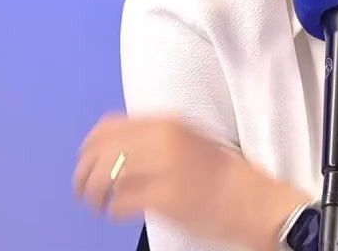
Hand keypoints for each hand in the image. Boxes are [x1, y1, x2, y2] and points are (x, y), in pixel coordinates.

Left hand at [73, 113, 308, 250]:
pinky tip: (120, 213)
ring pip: (105, 177)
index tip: (85, 162)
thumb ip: (154, 138)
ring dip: (94, 194)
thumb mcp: (189, 141)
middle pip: (100, 151)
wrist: (253, 200)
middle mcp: (162, 139)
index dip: (89, 147)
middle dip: (84, 173)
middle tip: (84, 190)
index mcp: (167, 123)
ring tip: (100, 204)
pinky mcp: (165, 197)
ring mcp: (163, 167)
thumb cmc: (223, 174)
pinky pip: (120, 203)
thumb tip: (113, 148)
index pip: (107, 127)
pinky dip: (114, 210)